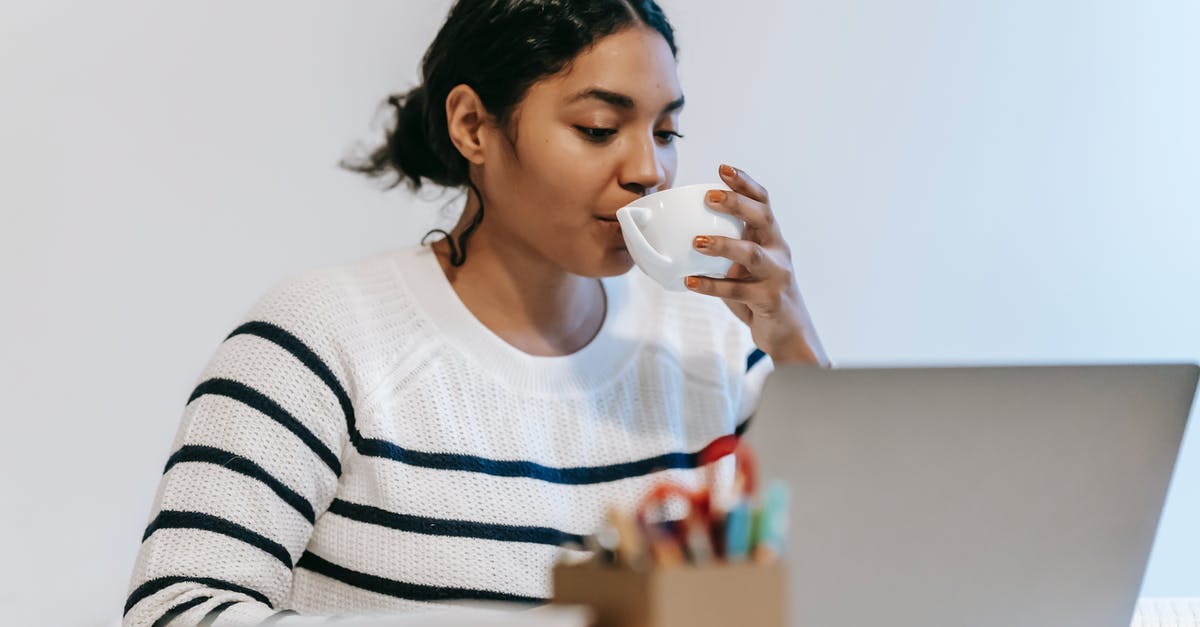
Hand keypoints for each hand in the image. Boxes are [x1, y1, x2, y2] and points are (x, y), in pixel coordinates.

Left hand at [685, 164, 829, 366]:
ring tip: (697, 242)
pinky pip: (738, 291)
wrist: (788, 332)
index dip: (745, 183)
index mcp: (771, 239)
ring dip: (724, 245)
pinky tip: (691, 282)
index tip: (723, 168)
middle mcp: (778, 251)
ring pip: (752, 254)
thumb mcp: (746, 268)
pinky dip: (712, 286)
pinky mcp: (769, 299)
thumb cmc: (760, 295)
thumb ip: (726, 252)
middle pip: (762, 218)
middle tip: (709, 197)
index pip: (762, 202)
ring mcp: (776, 275)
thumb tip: (683, 236)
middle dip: (737, 203)